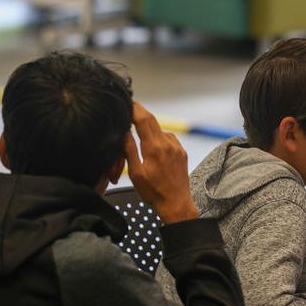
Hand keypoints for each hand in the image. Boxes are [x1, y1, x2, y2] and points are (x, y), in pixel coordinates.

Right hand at [124, 101, 198, 222]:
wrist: (177, 204)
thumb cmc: (154, 192)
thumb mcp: (135, 173)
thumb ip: (129, 150)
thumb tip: (124, 132)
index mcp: (155, 148)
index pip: (144, 119)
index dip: (134, 108)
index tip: (126, 102)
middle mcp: (168, 144)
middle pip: (152, 120)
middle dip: (140, 112)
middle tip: (129, 107)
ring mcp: (177, 147)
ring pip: (160, 129)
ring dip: (149, 127)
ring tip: (137, 131)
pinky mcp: (181, 152)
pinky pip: (168, 138)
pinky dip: (158, 136)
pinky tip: (152, 145)